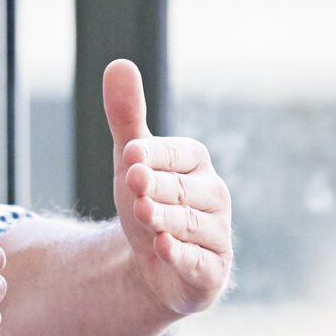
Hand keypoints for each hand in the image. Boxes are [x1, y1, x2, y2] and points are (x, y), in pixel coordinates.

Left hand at [103, 61, 230, 315]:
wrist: (150, 265)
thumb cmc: (146, 201)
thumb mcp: (131, 160)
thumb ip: (126, 116)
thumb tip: (119, 64)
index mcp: (198, 165)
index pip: (180, 154)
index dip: (154, 154)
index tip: (130, 154)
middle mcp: (214, 197)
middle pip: (183, 190)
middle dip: (156, 188)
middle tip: (134, 183)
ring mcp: (216, 236)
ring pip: (190, 226)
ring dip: (165, 220)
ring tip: (143, 216)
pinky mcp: (211, 271)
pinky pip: (198, 262)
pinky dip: (180, 256)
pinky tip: (162, 248)